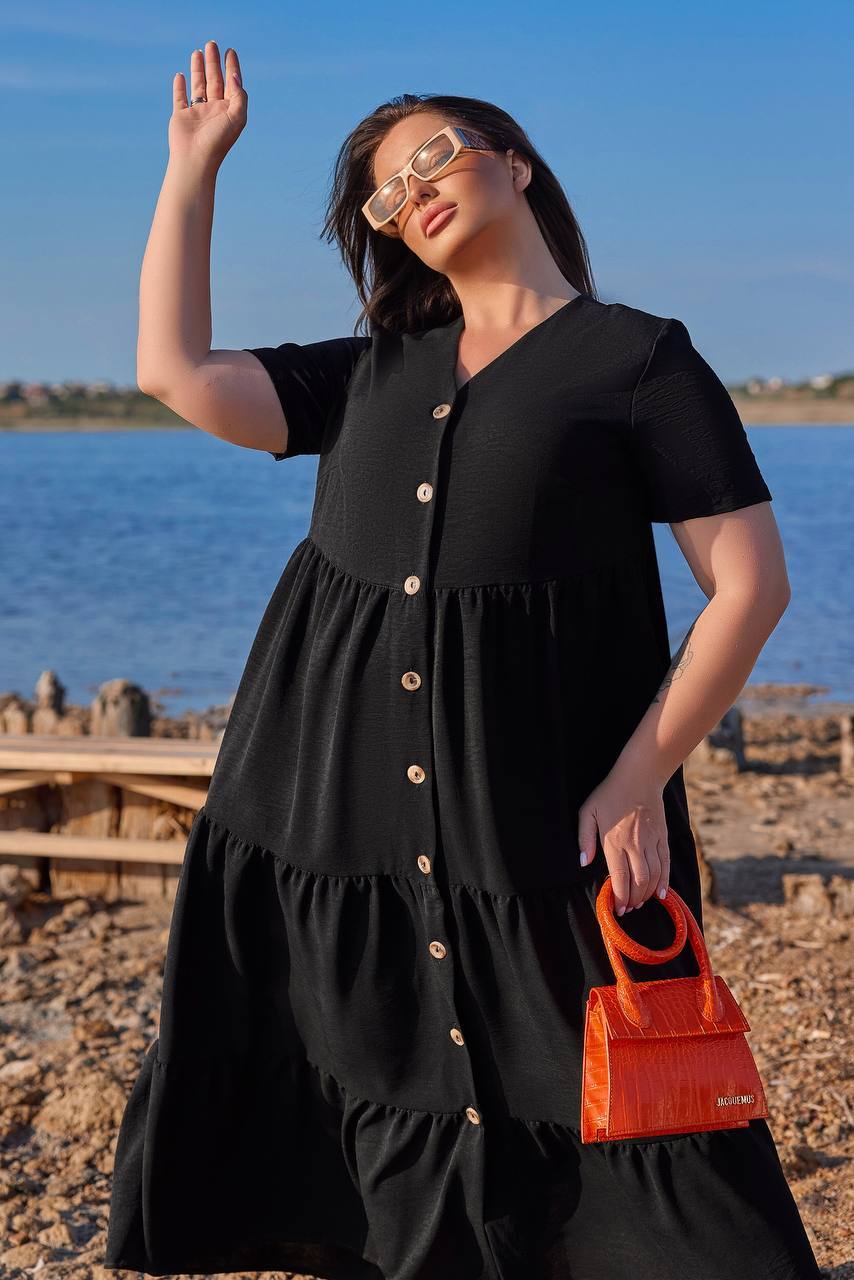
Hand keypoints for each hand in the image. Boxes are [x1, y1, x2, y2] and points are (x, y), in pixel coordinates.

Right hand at [169, 40, 246, 170]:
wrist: (195, 159)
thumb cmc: (218, 141)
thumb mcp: (237, 117)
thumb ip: (239, 95)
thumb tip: (234, 75)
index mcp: (228, 111)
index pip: (231, 84)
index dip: (232, 67)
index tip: (230, 51)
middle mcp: (214, 110)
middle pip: (214, 80)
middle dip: (214, 62)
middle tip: (212, 44)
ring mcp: (197, 112)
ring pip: (198, 85)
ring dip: (198, 69)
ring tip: (198, 51)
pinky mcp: (181, 115)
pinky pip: (180, 97)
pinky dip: (180, 86)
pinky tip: (180, 75)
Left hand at [577, 762, 669, 913]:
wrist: (639, 777)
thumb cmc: (609, 794)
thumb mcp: (587, 811)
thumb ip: (584, 838)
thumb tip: (584, 862)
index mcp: (614, 841)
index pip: (619, 878)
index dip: (619, 897)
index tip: (617, 908)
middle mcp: (635, 845)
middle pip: (638, 881)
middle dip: (633, 900)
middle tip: (628, 908)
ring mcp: (651, 841)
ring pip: (653, 876)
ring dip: (647, 894)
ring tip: (639, 902)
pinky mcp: (663, 837)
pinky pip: (666, 864)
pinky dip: (664, 881)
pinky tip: (661, 893)